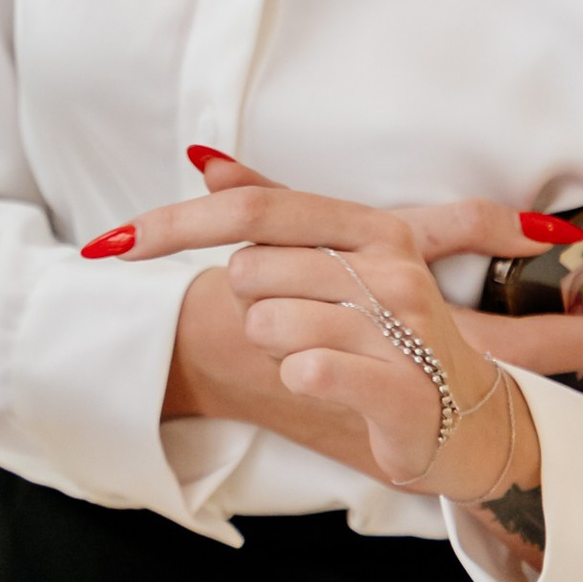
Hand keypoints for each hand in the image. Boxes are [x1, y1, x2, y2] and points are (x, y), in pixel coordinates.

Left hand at [84, 161, 571, 581]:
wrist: (470, 421)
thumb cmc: (391, 336)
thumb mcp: (339, 262)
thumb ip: (276, 207)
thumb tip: (206, 159)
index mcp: (370, 227)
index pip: (254, 208)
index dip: (175, 223)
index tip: (112, 243)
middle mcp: (390, 265)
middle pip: (250, 270)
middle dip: (252, 308)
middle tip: (301, 329)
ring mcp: (402, 326)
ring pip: (268, 324)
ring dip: (276, 351)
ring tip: (323, 360)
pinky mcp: (404, 387)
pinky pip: (307, 368)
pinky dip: (299, 379)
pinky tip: (325, 384)